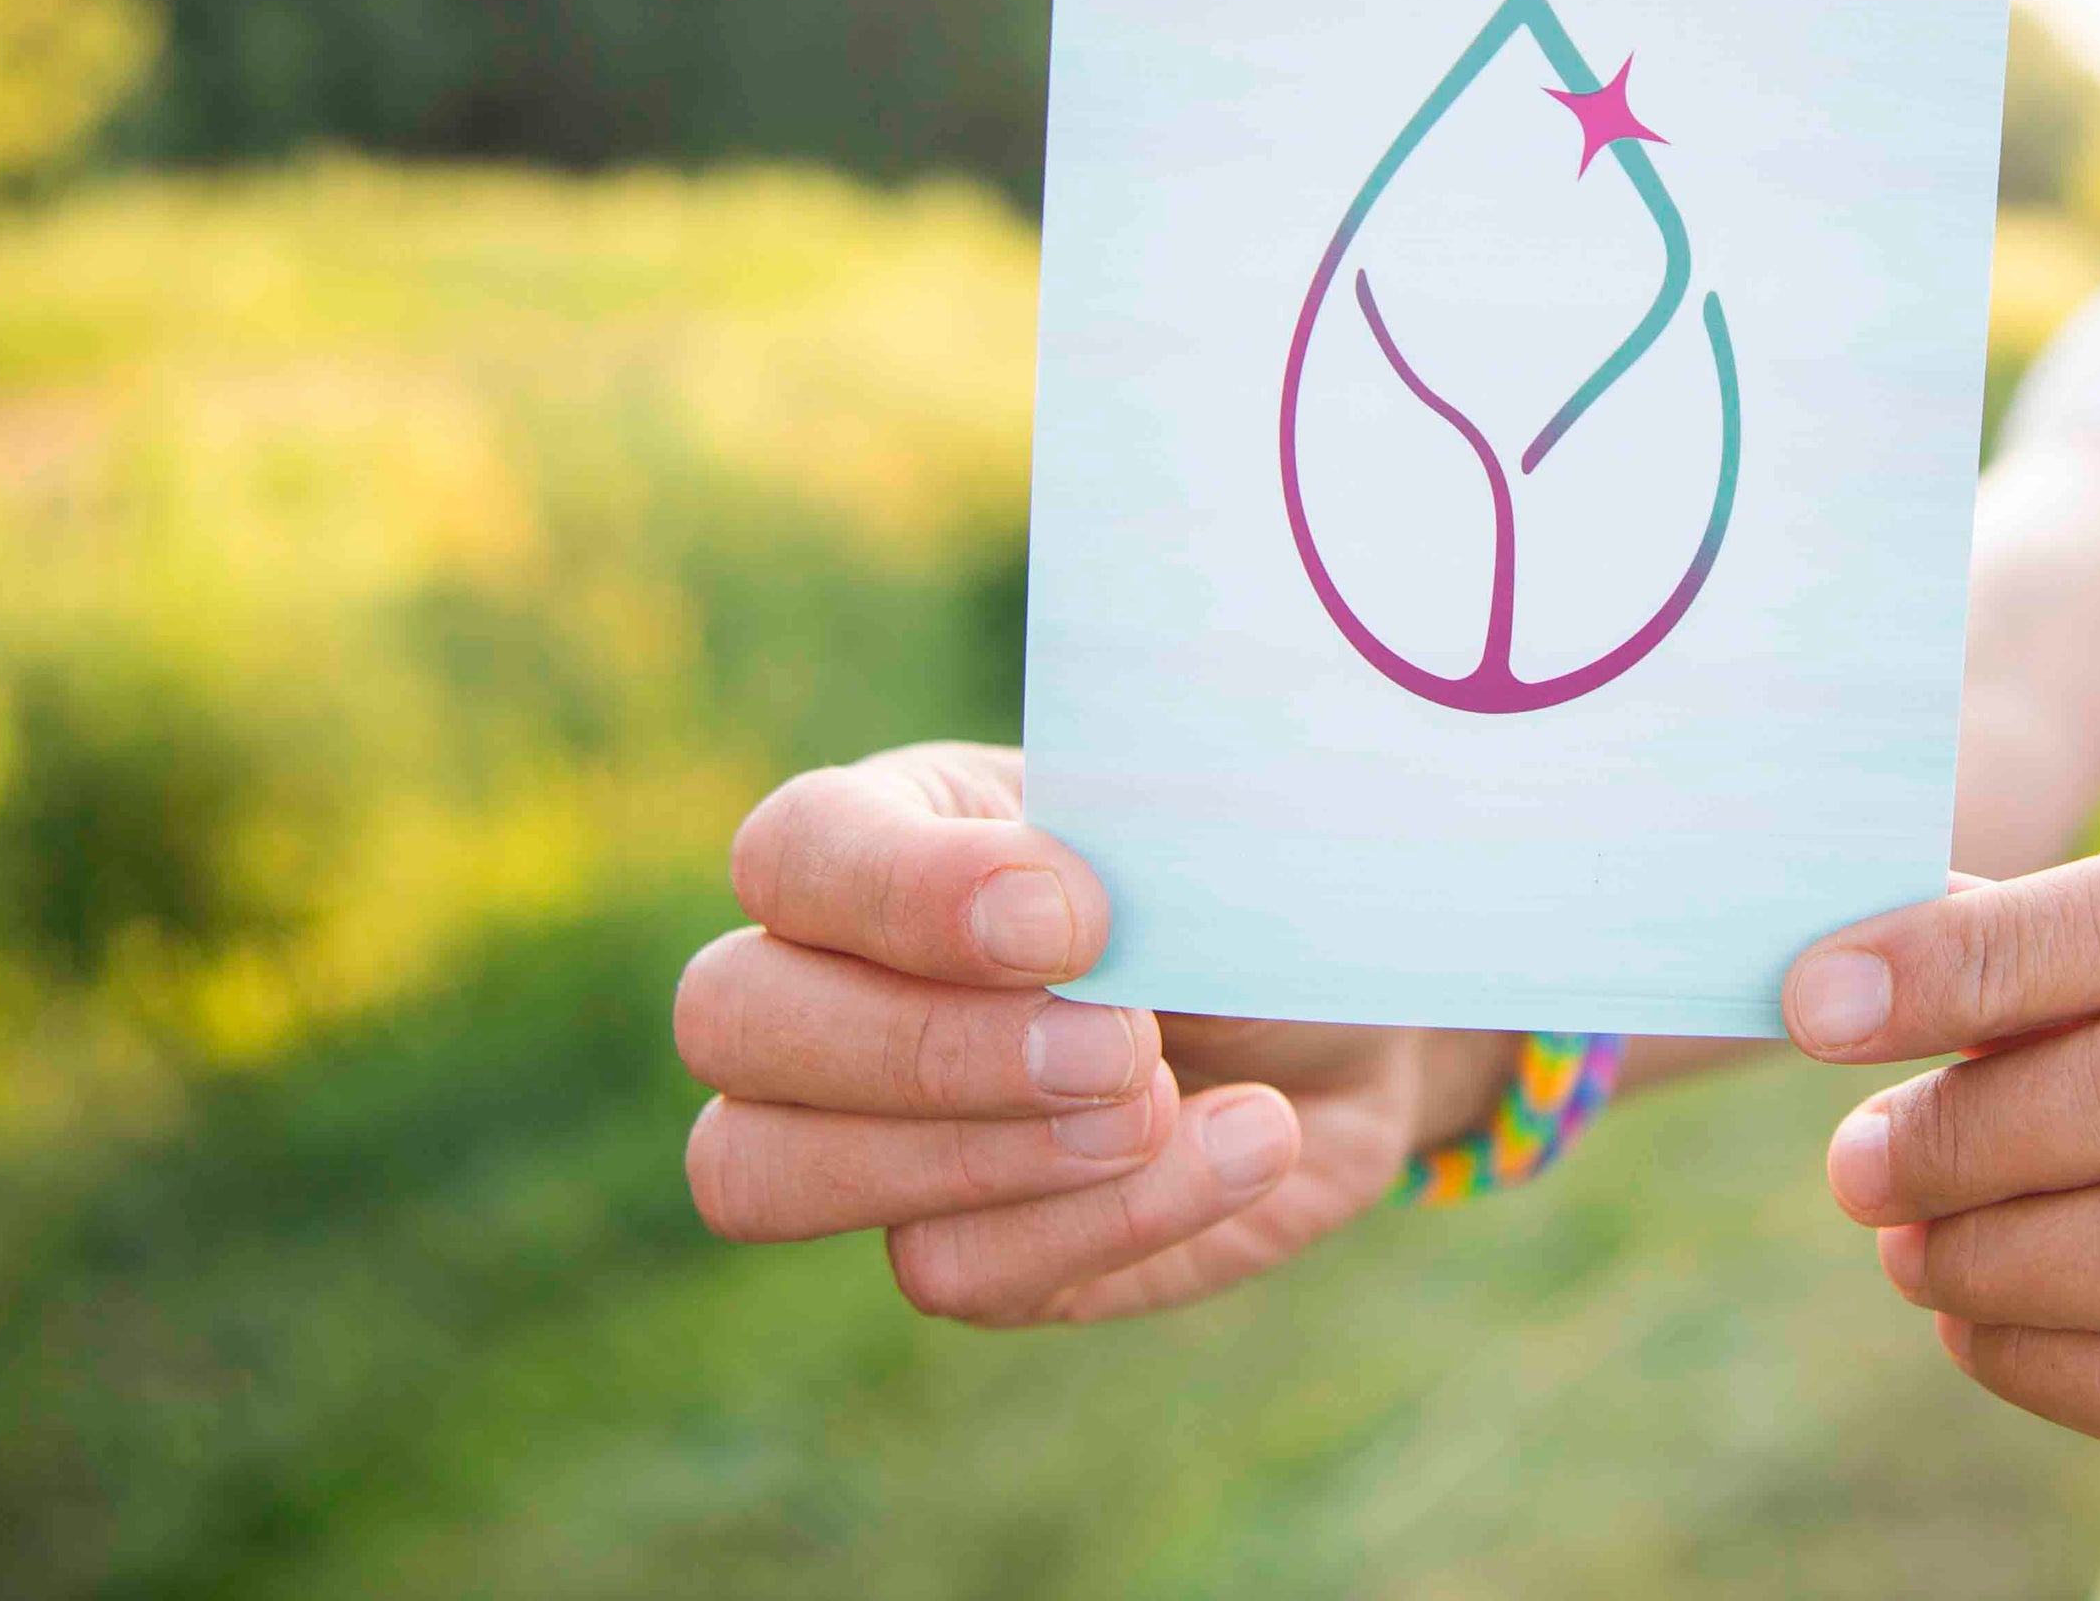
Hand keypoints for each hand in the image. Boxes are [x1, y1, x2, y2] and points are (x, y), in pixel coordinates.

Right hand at [674, 742, 1487, 1325]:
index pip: (793, 850)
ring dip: (983, 1153)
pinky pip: (946, 1272)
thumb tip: (1057, 918)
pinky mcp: (951, 1248)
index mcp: (890, 827)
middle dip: (929, 1046)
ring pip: (764, 1173)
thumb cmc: (1265, 890)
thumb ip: (1121, 850)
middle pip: (731, 1020)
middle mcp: (833, 977)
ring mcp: (866, 1131)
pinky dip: (1108, 1219)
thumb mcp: (1211, 835)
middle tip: (1128, 1042)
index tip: (1076, 918)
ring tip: (1163, 1099)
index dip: (909, 896)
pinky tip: (1242, 1141)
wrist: (1368, 1018)